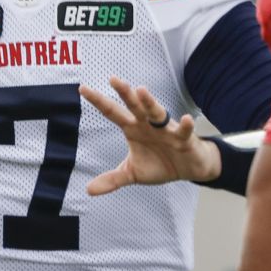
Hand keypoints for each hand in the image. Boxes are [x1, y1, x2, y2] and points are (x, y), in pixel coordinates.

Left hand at [79, 77, 219, 195]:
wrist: (188, 169)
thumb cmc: (160, 164)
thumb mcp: (132, 173)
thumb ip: (112, 179)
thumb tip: (88, 190)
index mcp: (133, 129)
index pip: (113, 113)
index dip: (99, 101)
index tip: (82, 88)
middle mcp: (148, 124)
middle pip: (134, 106)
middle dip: (124, 93)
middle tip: (113, 80)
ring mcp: (167, 130)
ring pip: (157, 113)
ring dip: (150, 103)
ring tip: (141, 91)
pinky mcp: (184, 139)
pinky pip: (184, 131)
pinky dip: (185, 126)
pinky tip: (186, 119)